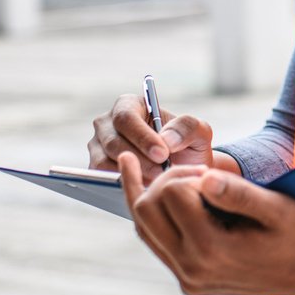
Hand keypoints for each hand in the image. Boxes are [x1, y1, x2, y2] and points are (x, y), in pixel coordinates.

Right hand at [88, 94, 213, 183]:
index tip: (163, 154)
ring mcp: (98, 147)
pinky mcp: (95, 169)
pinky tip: (142, 189)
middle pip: (112, 141)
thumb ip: (187, 128)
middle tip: (161, 173)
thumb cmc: (188, 146)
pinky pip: (100, 178)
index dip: (143, 137)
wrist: (182, 171)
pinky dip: (120, 184)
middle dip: (139, 160)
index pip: (126, 117)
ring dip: (129, 174)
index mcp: (129, 105)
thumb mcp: (198, 133)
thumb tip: (166, 139)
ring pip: (103, 161)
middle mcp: (107, 124)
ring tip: (155, 182)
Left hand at [116, 153, 294, 294]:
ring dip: (146, 195)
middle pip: (146, 210)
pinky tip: (153, 193)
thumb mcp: (278, 208)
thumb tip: (205, 177)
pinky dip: (153, 216)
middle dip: (162, 181)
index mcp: (212, 249)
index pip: (170, 193)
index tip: (209, 171)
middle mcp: (192, 269)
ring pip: (143, 228)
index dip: (185, 172)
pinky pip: (156, 242)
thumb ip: (239, 194)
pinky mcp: (187, 280)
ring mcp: (187, 278)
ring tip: (136, 165)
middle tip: (190, 171)